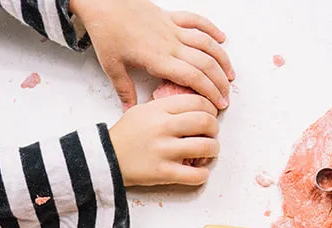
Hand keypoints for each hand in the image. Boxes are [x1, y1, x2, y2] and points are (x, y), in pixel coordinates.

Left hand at [69, 0, 233, 110]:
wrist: (100, 1)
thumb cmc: (106, 31)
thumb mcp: (112, 67)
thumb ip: (125, 91)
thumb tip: (130, 112)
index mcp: (158, 58)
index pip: (193, 78)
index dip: (210, 92)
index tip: (218, 104)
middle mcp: (170, 43)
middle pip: (205, 64)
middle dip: (220, 82)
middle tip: (226, 97)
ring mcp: (172, 28)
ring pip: (206, 44)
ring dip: (222, 59)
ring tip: (231, 75)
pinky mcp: (170, 16)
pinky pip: (197, 21)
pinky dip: (211, 29)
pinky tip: (222, 38)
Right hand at [109, 95, 219, 186]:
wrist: (106, 157)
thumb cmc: (129, 134)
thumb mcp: (143, 110)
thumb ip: (169, 107)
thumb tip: (199, 108)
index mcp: (158, 109)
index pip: (198, 101)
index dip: (210, 109)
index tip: (210, 115)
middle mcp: (162, 127)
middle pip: (206, 122)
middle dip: (215, 129)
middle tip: (211, 134)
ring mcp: (163, 150)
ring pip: (207, 147)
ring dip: (213, 150)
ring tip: (208, 152)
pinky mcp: (163, 173)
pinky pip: (197, 175)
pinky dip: (203, 174)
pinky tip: (198, 171)